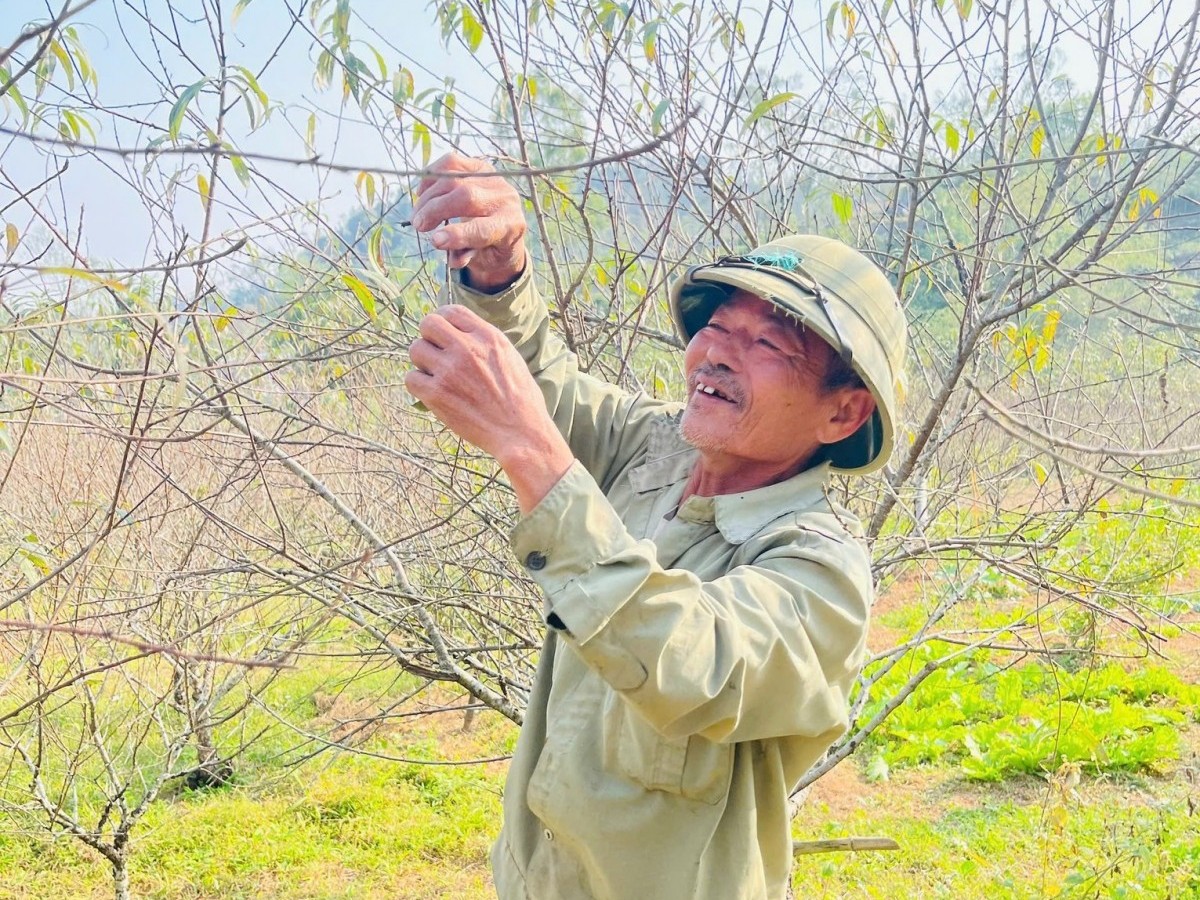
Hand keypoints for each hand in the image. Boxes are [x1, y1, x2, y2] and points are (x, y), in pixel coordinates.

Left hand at [405, 305, 573, 512]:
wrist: (520, 433)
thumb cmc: (521, 400)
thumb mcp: (511, 359)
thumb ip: (485, 342)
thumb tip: (462, 334)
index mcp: (488, 337)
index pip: (452, 311)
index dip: (444, 320)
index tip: (444, 333)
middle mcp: (467, 349)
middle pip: (428, 324)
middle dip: (428, 336)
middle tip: (436, 353)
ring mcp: (450, 371)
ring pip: (415, 350)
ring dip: (422, 362)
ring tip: (436, 375)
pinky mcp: (437, 394)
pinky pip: (411, 378)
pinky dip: (419, 385)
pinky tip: (433, 393)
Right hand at [410, 153, 526, 292]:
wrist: (506, 225)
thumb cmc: (491, 248)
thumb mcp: (483, 259)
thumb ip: (465, 255)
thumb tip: (443, 249)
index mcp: (509, 226)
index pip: (483, 230)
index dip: (457, 235)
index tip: (434, 241)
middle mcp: (506, 199)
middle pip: (467, 197)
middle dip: (436, 210)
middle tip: (418, 225)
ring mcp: (495, 179)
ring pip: (455, 178)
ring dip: (429, 196)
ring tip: (417, 214)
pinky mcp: (482, 166)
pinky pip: (452, 163)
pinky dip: (432, 176)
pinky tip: (422, 192)